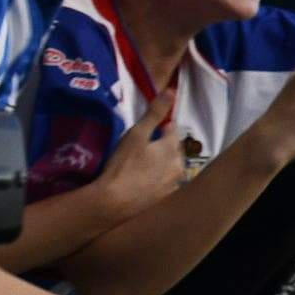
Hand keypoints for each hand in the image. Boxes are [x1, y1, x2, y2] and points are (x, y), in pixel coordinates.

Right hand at [93, 87, 185, 216]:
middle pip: (173, 148)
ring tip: (141, 164)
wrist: (114, 202)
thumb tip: (171, 91)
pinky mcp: (165, 198)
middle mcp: (179, 166)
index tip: (150, 129)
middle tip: (142, 148)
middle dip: (162, 145)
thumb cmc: (123, 165)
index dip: (161, 127)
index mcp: (173, 148)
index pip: (173, 129)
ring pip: (170, 166)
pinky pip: (164, 182)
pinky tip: (143, 180)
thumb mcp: (136, 134)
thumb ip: (154, 113)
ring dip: (161, 163)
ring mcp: (173, 184)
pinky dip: (157, 178)